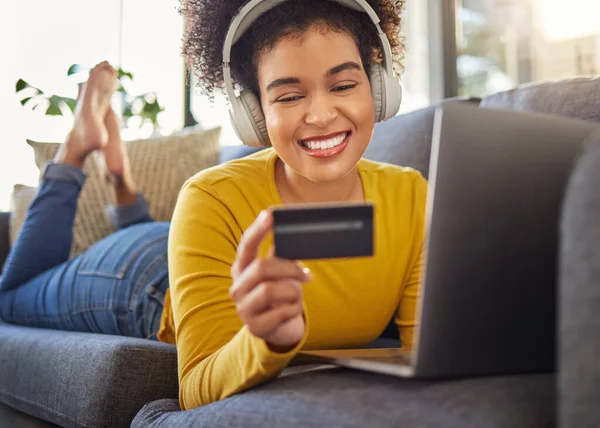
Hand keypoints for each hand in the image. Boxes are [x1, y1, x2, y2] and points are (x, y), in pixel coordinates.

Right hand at [229, 210, 311, 351]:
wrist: (280, 328)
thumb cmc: (280, 293)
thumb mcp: (279, 272)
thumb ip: (281, 255)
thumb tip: (291, 234)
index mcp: (242, 268)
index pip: (247, 245)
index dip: (258, 229)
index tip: (270, 214)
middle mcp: (237, 287)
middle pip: (262, 267)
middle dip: (289, 269)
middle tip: (306, 274)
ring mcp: (243, 308)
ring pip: (270, 290)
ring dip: (291, 291)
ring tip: (296, 295)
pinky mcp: (255, 327)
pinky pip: (281, 312)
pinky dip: (293, 309)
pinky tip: (292, 310)